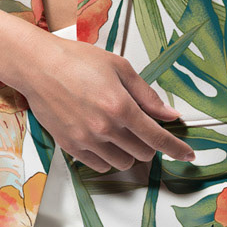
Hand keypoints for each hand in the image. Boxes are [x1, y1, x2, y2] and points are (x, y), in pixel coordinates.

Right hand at [19, 36, 196, 173]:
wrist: (38, 66)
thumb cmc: (76, 60)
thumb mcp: (119, 68)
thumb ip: (146, 95)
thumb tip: (168, 114)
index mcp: (121, 106)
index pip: (157, 138)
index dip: (177, 149)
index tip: (188, 155)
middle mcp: (105, 128)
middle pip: (142, 153)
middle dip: (150, 144)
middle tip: (142, 128)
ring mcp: (86, 140)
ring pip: (122, 163)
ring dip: (129, 152)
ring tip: (120, 132)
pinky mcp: (70, 146)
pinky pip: (99, 165)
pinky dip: (108, 157)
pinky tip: (104, 140)